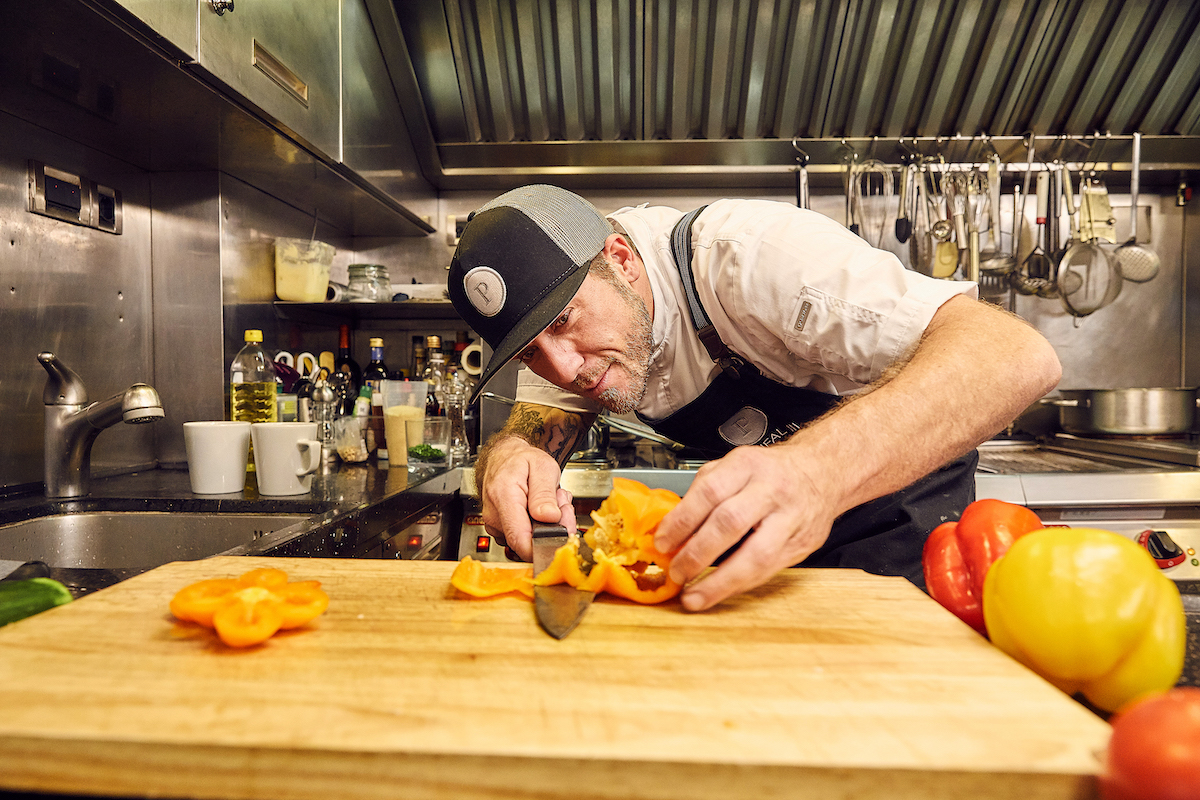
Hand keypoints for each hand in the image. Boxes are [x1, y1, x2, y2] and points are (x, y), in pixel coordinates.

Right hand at [478, 437, 576, 560]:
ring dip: (548, 525)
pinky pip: (525, 537)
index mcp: (504, 498)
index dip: (546, 544)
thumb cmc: (521, 460)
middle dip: (554, 527)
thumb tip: (549, 518)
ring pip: (530, 540)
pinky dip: (539, 526)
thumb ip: (544, 493)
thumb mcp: (542, 467)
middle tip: (561, 502)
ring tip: (551, 501)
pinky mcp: (501, 530)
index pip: (521, 540)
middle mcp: (495, 516)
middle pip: (530, 541)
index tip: (564, 533)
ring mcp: (496, 525)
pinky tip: (541, 510)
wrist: (504, 458)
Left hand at [653, 442, 839, 611]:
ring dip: (720, 582)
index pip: (710, 492)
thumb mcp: (734, 466)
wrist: (821, 472)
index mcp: (748, 465)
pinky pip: (769, 571)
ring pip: (756, 555)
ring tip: (695, 594)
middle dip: (697, 553)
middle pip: (730, 523)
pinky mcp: (802, 544)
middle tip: (677, 571)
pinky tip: (721, 590)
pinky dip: (740, 584)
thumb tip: (672, 528)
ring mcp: (791, 519)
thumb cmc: (771, 472)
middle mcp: (772, 490)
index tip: (663, 543)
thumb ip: (704, 493)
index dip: (682, 520)